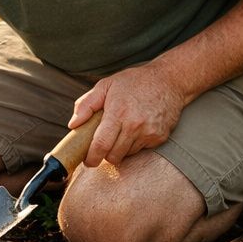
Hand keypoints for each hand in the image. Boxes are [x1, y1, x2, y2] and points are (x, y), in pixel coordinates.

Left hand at [68, 65, 186, 168]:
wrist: (169, 80)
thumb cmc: (133, 82)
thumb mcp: (105, 85)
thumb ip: (86, 104)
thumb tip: (73, 125)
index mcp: (118, 112)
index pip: (101, 145)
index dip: (92, 157)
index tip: (87, 161)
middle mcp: (135, 125)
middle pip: (114, 155)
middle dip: (105, 154)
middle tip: (102, 145)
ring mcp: (149, 132)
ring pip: (127, 154)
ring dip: (120, 149)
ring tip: (121, 131)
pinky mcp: (160, 137)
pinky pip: (141, 150)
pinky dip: (135, 144)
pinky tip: (136, 129)